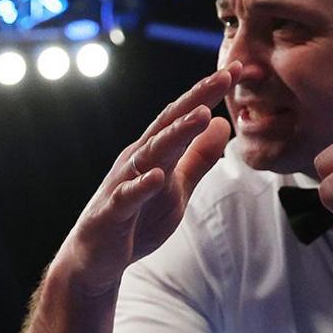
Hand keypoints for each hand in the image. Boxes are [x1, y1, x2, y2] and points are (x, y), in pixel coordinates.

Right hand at [56, 65, 236, 293]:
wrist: (94, 262)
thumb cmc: (136, 221)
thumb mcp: (178, 188)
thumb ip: (199, 158)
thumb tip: (222, 123)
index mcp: (153, 152)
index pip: (182, 116)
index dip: (207, 93)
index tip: (237, 69)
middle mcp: (136, 160)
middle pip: (168, 125)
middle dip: (196, 99)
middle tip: (224, 76)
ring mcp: (122, 185)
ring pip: (150, 154)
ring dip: (174, 134)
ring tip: (200, 115)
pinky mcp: (111, 214)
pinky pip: (127, 197)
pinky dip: (141, 186)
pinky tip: (157, 176)